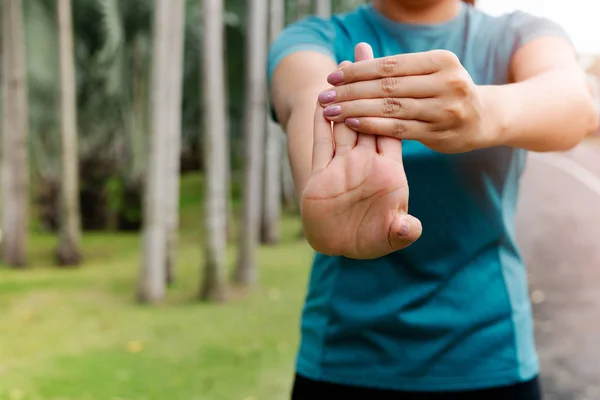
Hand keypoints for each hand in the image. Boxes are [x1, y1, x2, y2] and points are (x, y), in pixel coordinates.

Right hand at [300, 44, 421, 258]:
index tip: (392, 73)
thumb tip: (409, 227)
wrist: (340, 247)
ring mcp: (342, 164)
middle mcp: (365, 161)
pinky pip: (321, 141)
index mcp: (387, 170)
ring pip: (343, 122)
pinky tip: (321, 98)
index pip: (391, 128)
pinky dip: (321, 120)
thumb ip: (400, 230)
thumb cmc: (369, 240)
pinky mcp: (321, 172)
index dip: (391, 101)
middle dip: (366, 84)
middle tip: (362, 50)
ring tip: (341, 66)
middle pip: (368, 113)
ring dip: (342, 95)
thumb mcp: (389, 236)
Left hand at [317, 45, 496, 153]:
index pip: (390, 65)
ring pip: (390, 108)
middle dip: (351, 91)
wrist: (482, 119)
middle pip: (387, 86)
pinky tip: (351, 123)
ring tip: (331, 111)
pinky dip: (372, 125)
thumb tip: (354, 55)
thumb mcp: (430, 72)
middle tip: (324, 96)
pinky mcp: (439, 134)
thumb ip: (398, 68)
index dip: (358, 71)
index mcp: (442, 61)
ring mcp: (445, 110)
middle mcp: (447, 83)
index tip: (332, 77)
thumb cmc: (444, 91)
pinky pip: (398, 129)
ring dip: (356, 109)